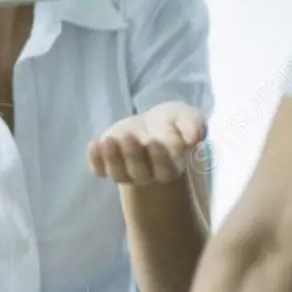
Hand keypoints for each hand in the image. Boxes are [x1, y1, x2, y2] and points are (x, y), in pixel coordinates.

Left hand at [88, 101, 205, 184]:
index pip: (165, 170)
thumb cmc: (172, 123)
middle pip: (139, 173)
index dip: (160, 160)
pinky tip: (94, 145)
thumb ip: (193, 124)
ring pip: (118, 173)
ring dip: (112, 159)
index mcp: (170, 166)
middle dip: (133, 156)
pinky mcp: (107, 165)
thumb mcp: (185, 117)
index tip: (155, 142)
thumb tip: (197, 136)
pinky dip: (95, 161)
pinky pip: (99, 170)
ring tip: (108, 141)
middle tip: (129, 138)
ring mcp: (126, 172)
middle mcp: (148, 174)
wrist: (149, 127)